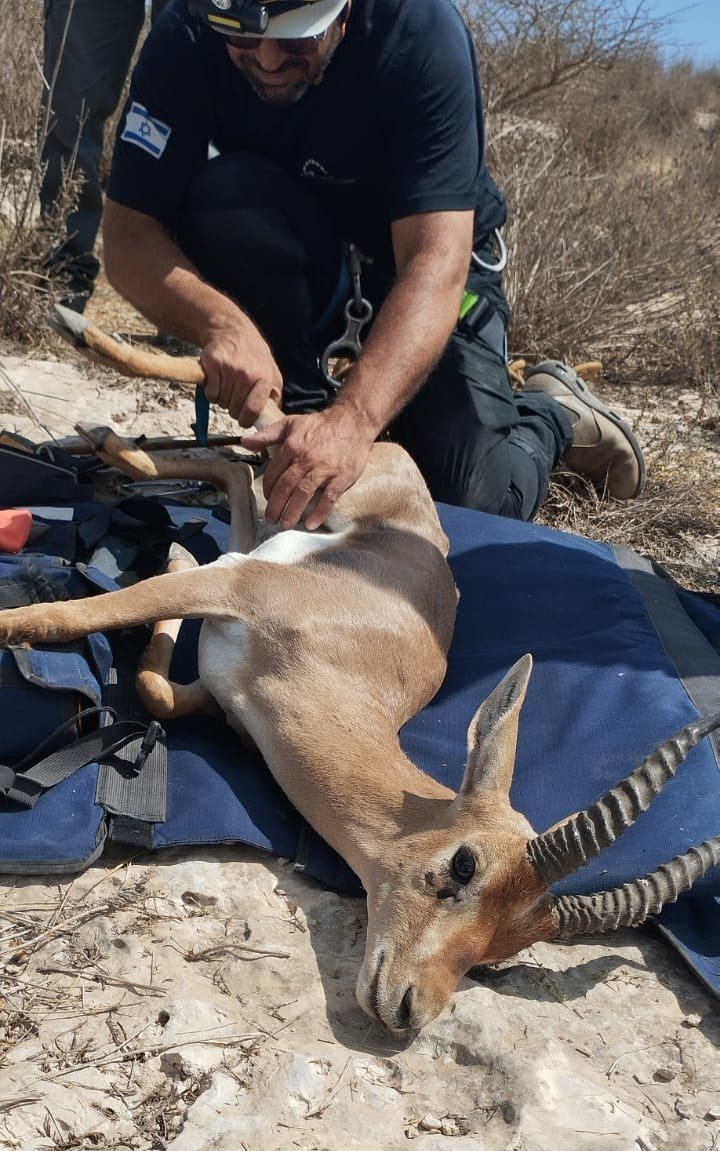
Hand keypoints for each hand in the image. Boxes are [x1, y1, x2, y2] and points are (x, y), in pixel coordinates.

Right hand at [200, 321, 282, 426]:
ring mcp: (229, 368)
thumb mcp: (270, 369)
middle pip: (234, 409)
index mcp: (263, 377)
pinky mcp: (212, 364)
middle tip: (234, 396)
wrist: (231, 329)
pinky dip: (211, 391)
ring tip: (227, 384)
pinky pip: (210, 393)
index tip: (243, 420)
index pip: (252, 410)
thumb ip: (274, 391)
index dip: (246, 420)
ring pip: (221, 402)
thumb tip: (274, 413)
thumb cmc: (251, 351)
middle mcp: (247, 373)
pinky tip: (217, 380)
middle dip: (233, 408)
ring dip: (222, 398)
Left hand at [241, 404, 375, 529]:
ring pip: (303, 494)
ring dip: (292, 512)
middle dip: (275, 506)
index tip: (267, 499)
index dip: (268, 489)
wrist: (352, 422)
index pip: (274, 473)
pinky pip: (328, 498)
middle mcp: (306, 459)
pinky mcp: (341, 478)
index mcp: (292, 446)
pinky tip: (311, 523)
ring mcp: (325, 469)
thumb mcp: (290, 424)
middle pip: (286, 487)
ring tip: (285, 524)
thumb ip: (267, 435)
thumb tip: (244, 442)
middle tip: (271, 519)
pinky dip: (319, 513)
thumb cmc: (319, 425)